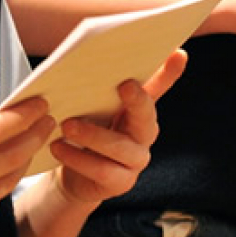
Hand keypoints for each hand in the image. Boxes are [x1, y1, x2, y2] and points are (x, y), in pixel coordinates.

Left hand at [50, 49, 187, 206]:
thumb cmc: (85, 128)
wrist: (74, 172)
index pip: (158, 87)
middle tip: (123, 85)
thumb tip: (89, 54)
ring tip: (67, 125)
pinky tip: (58, 147)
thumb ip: (97, 85)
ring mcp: (135, 160)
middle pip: (147, 116)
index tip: (177, 54)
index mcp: (138, 109)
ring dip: (93, 135)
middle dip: (137, 100)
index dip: (170, 72)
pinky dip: (77, 158)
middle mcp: (144, 133)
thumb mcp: (90, 104)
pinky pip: (102, 170)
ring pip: (120, 146)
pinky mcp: (121, 182)